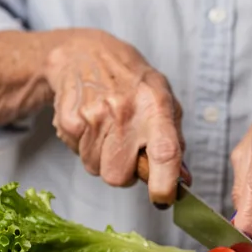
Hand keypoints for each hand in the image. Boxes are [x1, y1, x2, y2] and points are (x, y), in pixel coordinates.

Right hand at [45, 29, 183, 204]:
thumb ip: (175, 140)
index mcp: (156, 105)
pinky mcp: (69, 121)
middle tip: (125, 151)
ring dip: (102, 158)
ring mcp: (93, 116)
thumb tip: (183, 180)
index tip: (163, 198)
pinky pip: (77, 155)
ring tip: (107, 130)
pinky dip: (83, 146)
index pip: (165, 152)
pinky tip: (90, 123)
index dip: (165, 184)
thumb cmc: (131, 81)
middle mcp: (124, 111)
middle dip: (122, 172)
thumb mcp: (163, 98)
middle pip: (118, 176)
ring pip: (96, 169)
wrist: (84, 54)